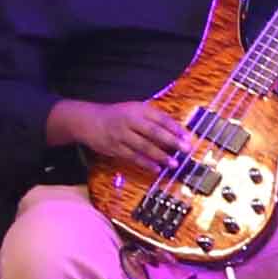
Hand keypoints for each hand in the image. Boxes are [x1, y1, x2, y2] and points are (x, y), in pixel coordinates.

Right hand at [48, 95, 206, 174]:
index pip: (161, 118)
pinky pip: (132, 157)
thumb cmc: (118, 115)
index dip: (176, 128)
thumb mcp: (135, 109)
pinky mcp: (115, 148)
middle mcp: (130, 121)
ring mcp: (121, 135)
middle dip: (172, 141)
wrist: (89, 120)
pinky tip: (156, 168)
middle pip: (154, 132)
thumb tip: (177, 130)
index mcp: (138, 109)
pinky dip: (145, 163)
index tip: (188, 137)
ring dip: (160, 156)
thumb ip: (153, 118)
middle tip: (185, 149)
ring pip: (144, 146)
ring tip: (174, 163)